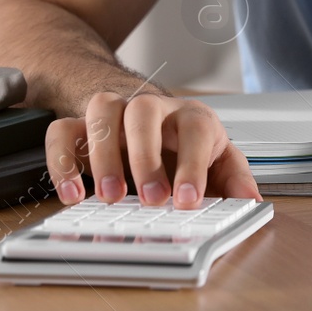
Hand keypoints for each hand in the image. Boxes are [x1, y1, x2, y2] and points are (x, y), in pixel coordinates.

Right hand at [45, 90, 261, 208]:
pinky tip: (72, 194)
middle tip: (151, 199)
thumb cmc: (184, 142)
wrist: (150, 117)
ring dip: (104, 153)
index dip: (192, 164)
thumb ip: (234, 179)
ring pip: (102, 109)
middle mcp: (152, 109)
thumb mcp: (218, 158)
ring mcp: (114, 114)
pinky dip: (62, 160)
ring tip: (110, 198)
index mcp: (190, 116)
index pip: (195, 129)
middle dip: (146, 157)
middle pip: (144, 110)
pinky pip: (61, 130)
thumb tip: (250, 201)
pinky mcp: (81, 126)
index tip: (187, 199)